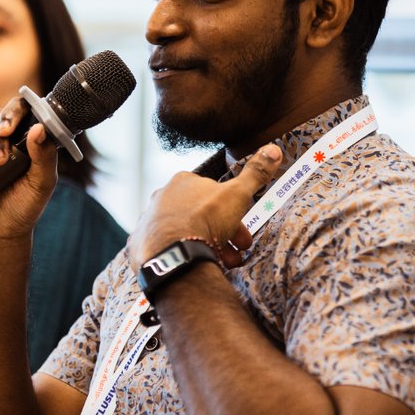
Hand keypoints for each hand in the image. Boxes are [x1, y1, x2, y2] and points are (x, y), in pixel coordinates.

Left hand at [129, 143, 283, 269]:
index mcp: (183, 182)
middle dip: (222, 233)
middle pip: (199, 216)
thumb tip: (273, 149)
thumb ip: (255, 173)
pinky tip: (196, 265)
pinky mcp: (141, 244)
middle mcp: (162, 197)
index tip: (243, 231)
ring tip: (225, 263)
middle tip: (238, 251)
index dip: (232, 213)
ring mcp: (149, 222)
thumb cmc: (205, 219)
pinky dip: (182, 255)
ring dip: (207, 247)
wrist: (174, 252)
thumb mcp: (238, 194)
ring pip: (185, 233)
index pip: (213, 195)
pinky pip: (166, 248)